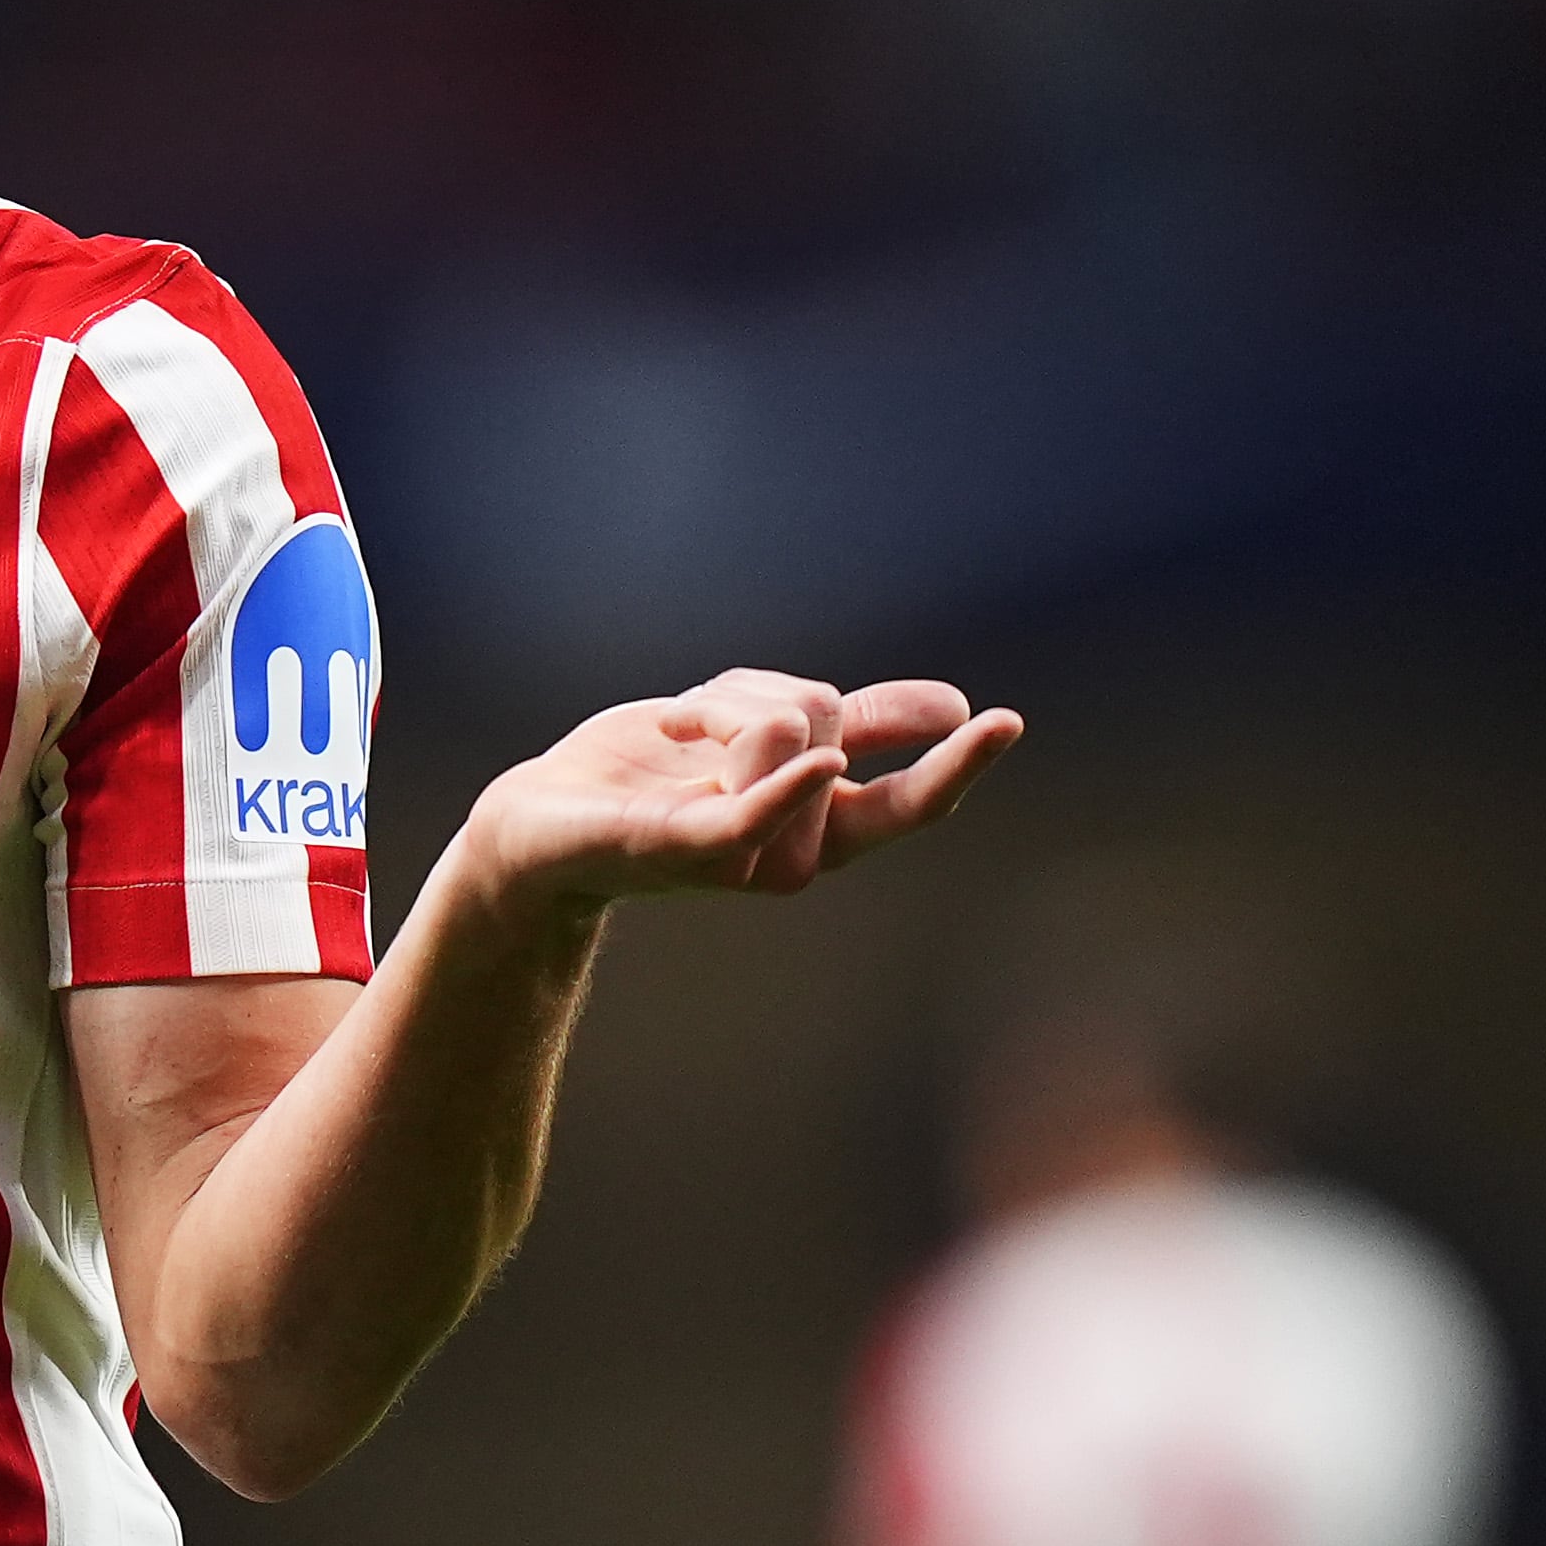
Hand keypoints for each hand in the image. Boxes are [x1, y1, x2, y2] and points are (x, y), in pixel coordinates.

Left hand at [457, 668, 1021, 915]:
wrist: (540, 821)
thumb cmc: (650, 776)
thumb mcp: (759, 735)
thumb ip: (853, 726)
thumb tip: (953, 705)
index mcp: (815, 832)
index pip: (907, 804)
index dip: (958, 764)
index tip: (1005, 719)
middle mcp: (787, 855)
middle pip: (831, 723)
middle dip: (779, 690)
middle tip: (710, 713)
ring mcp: (735, 856)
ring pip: (783, 726)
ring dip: (723, 696)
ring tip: (674, 726)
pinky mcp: (673, 846)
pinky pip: (745, 817)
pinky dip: (786, 790)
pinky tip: (823, 767)